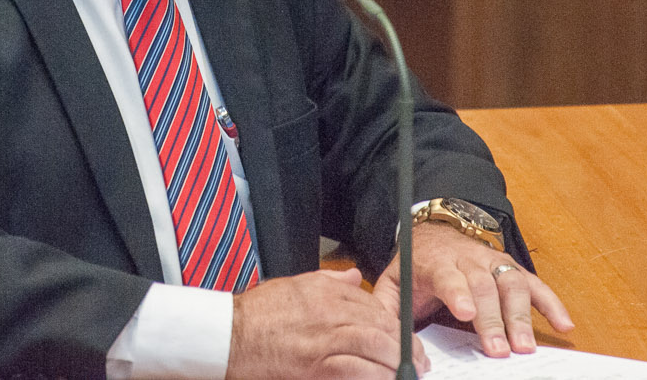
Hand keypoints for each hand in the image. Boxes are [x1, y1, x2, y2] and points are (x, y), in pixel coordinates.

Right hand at [225, 268, 430, 378]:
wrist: (229, 334)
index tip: (406, 341)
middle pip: (381, 324)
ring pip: (375, 345)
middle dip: (405, 346)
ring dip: (396, 362)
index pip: (375, 305)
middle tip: (417, 362)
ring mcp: (324, 338)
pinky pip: (356, 369)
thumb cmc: (257, 314)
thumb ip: (329, 281)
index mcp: (326, 291)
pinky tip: (383, 379)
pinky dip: (375, 375)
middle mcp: (330, 311)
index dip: (396, 326)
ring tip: (406, 374)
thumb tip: (354, 277)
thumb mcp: (295, 285)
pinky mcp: (316, 364)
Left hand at [374, 223, 573, 358]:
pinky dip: (552, 304)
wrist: (436, 234)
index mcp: (437, 262)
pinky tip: (564, 325)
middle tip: (499, 350)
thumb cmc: (416, 266)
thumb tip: (382, 334)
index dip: (458, 293)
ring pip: (511, 283)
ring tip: (526, 347)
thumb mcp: (394, 281)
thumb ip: (386, 306)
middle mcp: (469, 259)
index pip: (448, 275)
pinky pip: (535, 285)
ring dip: (521, 316)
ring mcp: (494, 262)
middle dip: (493, 319)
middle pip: (484, 285)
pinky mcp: (512, 269)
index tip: (465, 314)